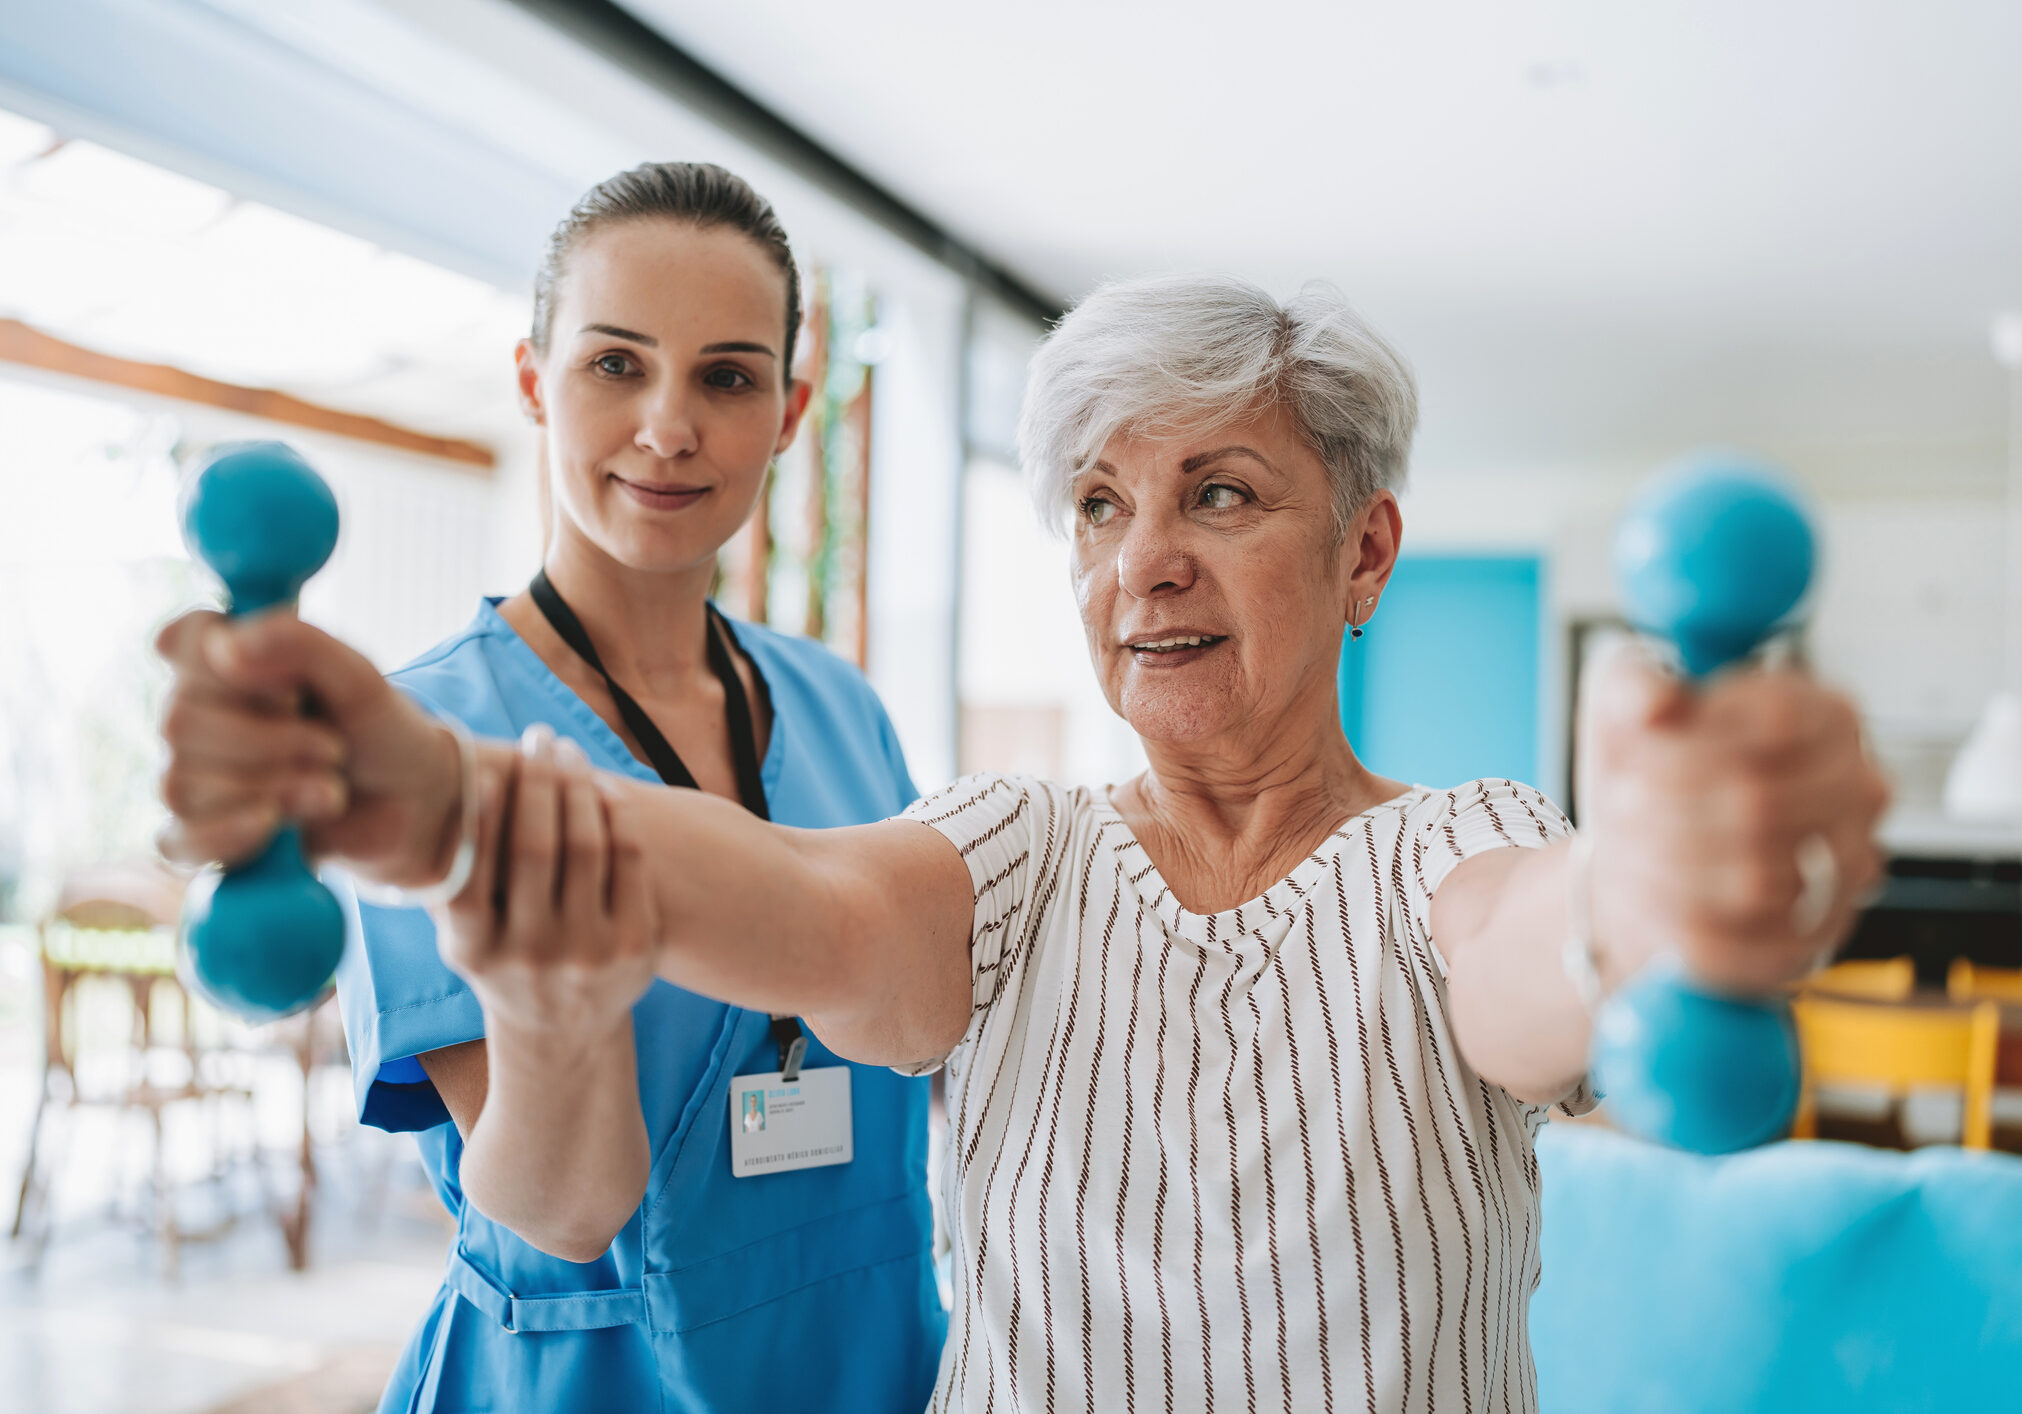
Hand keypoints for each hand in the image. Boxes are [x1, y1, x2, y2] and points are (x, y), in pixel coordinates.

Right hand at [155, 609, 462, 885]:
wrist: (409, 804)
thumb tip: (226, 646)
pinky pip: (180, 839)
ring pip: (183, 783)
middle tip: (333, 747)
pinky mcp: (201, 834)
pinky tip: (276, 825)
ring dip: (271, 788)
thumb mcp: (360, 679)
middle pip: (181, 720)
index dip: (229, 661)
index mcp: (231, 660)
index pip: (186, 639)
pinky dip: (230, 833)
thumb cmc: (379, 732)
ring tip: (329, 788)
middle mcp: (198, 713)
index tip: (290, 684)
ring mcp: (192, 774)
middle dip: (270, 740)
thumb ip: (302, 646)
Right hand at [437, 727, 655, 1040]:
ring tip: (568, 752)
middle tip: (537, 738)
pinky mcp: (636, 947)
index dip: (479, 817)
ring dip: (578, 786)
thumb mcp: (465, 937)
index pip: (471, 872)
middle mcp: (530, 955)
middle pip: (536, 847)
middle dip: (537, 781)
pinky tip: (604, 789)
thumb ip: (450, 880)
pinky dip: (618, 816)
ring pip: (587, 846)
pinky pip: (630, 861)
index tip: (485, 770)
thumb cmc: (504, 961)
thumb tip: (412, 800)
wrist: (563, 1031)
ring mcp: (587, 953)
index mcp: (473, 950)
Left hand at [1580, 644, 1889, 994]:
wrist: (1643, 850)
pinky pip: (1744, 943)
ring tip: (1627, 845)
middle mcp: (1860, 791)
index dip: (1687, 744)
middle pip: (1761, 804)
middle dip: (1665, 807)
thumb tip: (1654, 702)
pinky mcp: (1811, 940)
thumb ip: (1634, 686)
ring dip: (1666, 864)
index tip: (1634, 752)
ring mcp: (1848, 871)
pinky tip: (1648, 894)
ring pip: (1757, 881)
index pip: (1775, 722)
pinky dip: (1678, 923)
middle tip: (1619, 803)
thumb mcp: (1625, 703)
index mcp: (1828, 716)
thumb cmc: (1648, 768)